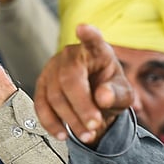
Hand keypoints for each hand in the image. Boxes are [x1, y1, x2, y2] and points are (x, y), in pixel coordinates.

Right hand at [34, 24, 133, 143]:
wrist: (96, 101)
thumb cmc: (111, 92)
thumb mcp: (123, 95)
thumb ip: (116, 94)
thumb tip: (102, 97)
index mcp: (97, 51)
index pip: (93, 41)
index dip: (89, 35)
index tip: (84, 28)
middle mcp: (71, 55)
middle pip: (70, 81)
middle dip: (82, 107)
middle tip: (95, 127)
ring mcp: (53, 68)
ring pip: (55, 96)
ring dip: (70, 119)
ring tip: (88, 136)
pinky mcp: (42, 84)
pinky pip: (41, 105)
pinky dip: (51, 122)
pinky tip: (63, 135)